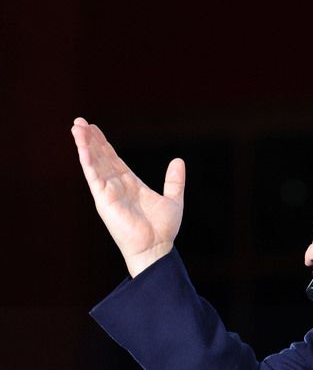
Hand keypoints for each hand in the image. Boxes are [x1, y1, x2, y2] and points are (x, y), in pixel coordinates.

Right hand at [71, 117, 184, 276]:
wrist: (157, 247)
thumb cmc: (163, 228)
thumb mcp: (173, 199)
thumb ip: (174, 180)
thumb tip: (178, 160)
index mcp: (130, 184)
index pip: (113, 159)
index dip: (103, 144)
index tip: (94, 128)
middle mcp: (116, 186)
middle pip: (100, 157)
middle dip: (90, 140)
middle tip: (79, 122)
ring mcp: (108, 192)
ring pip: (93, 164)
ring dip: (84, 145)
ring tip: (76, 127)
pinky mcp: (104, 200)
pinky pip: (93, 177)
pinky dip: (87, 161)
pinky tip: (81, 147)